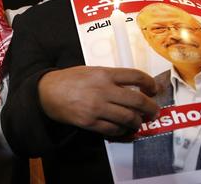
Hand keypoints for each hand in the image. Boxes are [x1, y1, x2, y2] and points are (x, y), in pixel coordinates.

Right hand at [38, 66, 158, 136]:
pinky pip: (113, 129)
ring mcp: (97, 107)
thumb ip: (111, 78)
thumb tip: (132, 88)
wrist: (47, 92)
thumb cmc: (69, 79)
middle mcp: (103, 90)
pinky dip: (122, 130)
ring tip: (138, 122)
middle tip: (153, 112)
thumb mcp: (91, 71)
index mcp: (104, 74)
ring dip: (138, 122)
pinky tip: (122, 128)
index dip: (150, 84)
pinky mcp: (90, 122)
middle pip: (138, 101)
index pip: (136, 76)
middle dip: (151, 108)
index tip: (153, 90)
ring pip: (129, 118)